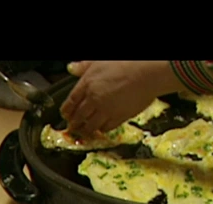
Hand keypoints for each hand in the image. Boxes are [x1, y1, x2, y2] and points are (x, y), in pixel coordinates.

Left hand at [60, 61, 184, 135]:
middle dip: (74, 123)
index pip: (71, 101)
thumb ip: (84, 66)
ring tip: (84, 132)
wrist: (147, 74)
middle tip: (72, 127)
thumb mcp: (100, 61)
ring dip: (86, 130)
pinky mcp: (119, 118)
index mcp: (87, 84)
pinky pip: (106, 128)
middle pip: (79, 116)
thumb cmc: (127, 63)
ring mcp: (106, 111)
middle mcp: (94, 99)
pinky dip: (102, 130)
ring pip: (91, 125)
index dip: (66, 111)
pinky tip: (101, 129)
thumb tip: (72, 68)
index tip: (65, 115)